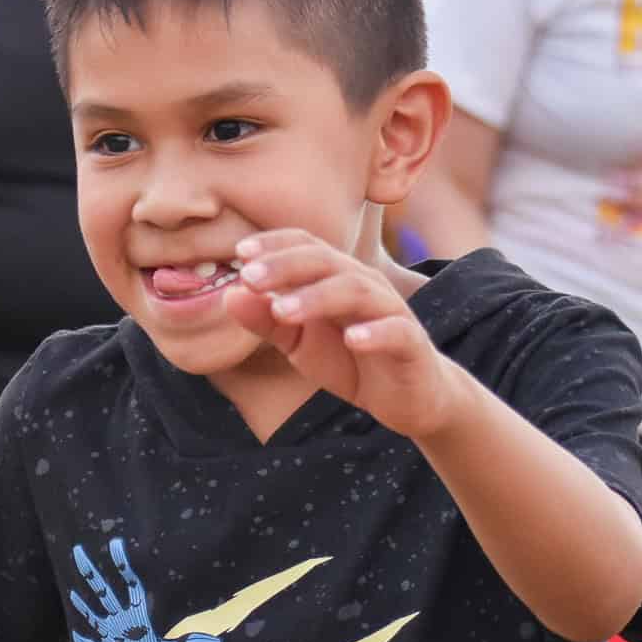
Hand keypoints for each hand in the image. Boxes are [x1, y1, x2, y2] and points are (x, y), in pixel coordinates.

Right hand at [70, 539, 221, 641]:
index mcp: (136, 615)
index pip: (130, 585)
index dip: (122, 566)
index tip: (115, 544)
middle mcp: (118, 620)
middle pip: (103, 592)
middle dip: (90, 573)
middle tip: (78, 550)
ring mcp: (108, 635)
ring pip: (92, 615)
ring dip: (83, 605)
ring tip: (71, 590)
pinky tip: (75, 637)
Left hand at [225, 230, 466, 439]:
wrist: (407, 397)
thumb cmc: (350, 361)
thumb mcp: (300, 345)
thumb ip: (268, 321)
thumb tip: (229, 295)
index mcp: (335, 278)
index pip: (306, 246)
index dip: (275, 244)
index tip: (239, 253)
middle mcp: (364, 285)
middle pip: (326, 261)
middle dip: (286, 265)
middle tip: (249, 277)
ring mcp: (390, 312)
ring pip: (356, 290)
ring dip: (317, 297)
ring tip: (283, 311)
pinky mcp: (412, 343)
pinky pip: (396, 331)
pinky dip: (375, 333)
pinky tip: (353, 339)